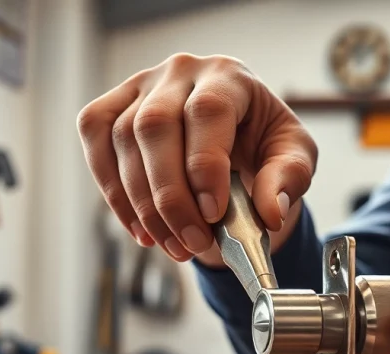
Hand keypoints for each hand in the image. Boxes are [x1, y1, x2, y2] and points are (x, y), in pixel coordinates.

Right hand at [77, 54, 315, 264]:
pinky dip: (114, 195)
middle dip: (171, 196)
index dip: (205, 165)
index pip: (207, 111)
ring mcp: (140, 87)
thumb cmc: (263, 144)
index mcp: (229, 76)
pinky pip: (96, 144)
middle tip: (193, 242)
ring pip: (122, 139)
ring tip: (174, 246)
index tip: (214, 214)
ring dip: (144, 205)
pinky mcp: (111, 109)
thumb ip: (288, 180)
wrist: (235, 141)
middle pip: (155, 126)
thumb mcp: (293, 157)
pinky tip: (142, 230)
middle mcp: (180, 72)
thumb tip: (271, 214)